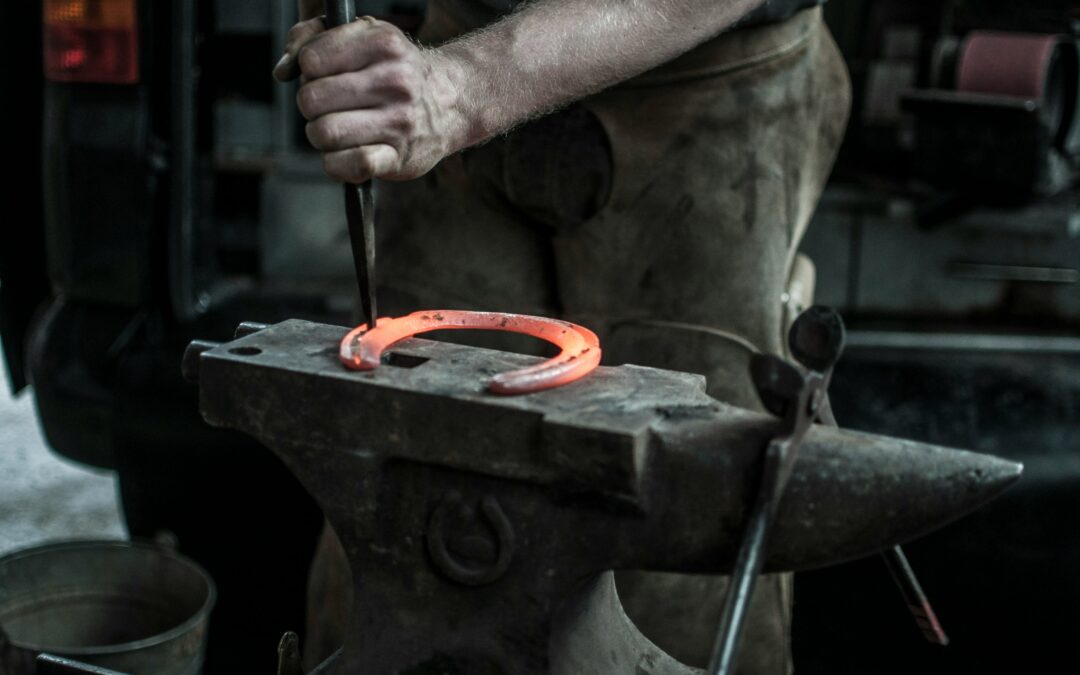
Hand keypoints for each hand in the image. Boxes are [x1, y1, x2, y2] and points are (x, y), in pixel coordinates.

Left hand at [273, 17, 465, 182]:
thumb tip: (283, 70)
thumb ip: (313, 37)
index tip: (324, 75)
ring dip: (321, 136)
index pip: (310, 59)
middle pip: (310, 99)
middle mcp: (394, 81)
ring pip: (323, 133)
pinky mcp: (398, 158)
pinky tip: (345, 155)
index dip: (308, 70)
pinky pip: (350, 164)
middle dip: (312, 106)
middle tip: (330, 107)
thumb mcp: (363, 36)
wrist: (450, 101)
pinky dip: (337, 164)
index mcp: (382, 43)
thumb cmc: (395, 69)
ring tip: (339, 130)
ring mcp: (399, 122)